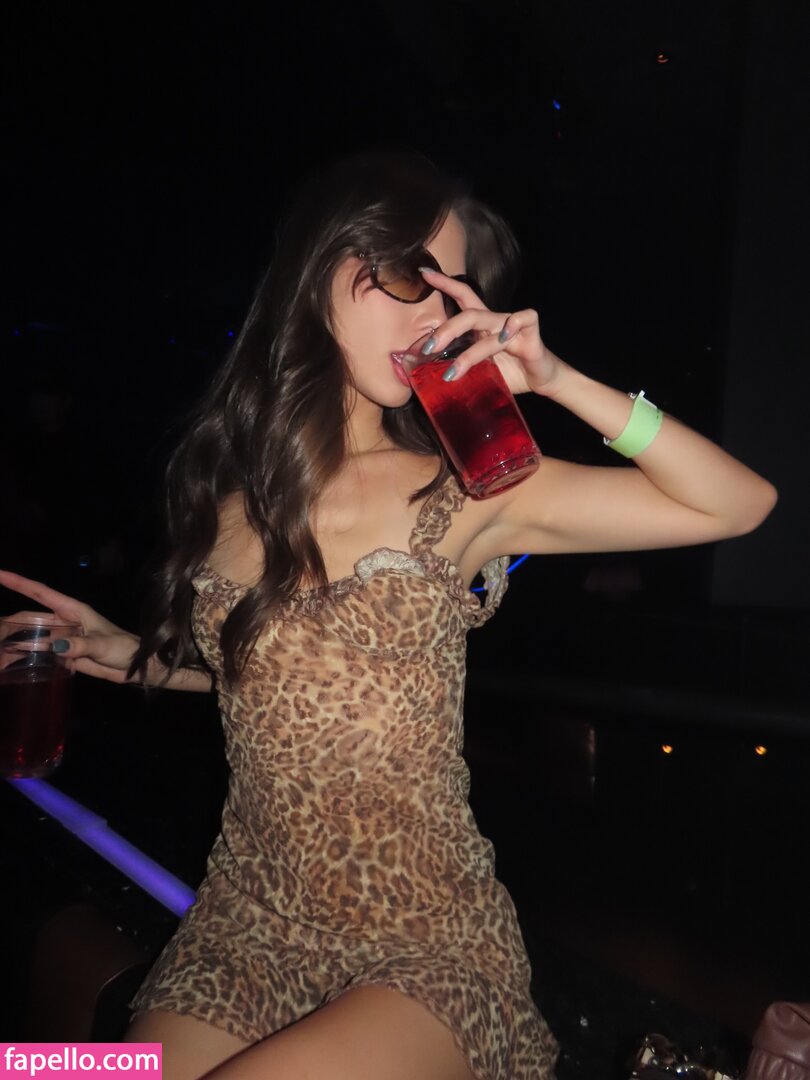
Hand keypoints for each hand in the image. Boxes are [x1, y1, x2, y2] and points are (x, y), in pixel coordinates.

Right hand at [0, 569, 140, 684]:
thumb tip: (57, 647)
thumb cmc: (122, 647)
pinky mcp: (65, 655)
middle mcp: (64, 621)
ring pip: (33, 636)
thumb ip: (81, 646)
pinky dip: (28, 656)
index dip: (18, 582)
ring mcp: (63, 639)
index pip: (41, 593)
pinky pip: (42, 653)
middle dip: (11, 621)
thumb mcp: (102, 644)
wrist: (134, 667)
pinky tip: (13, 662)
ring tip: (1, 646)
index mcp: (73, 610)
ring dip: (17, 640)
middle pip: (31, 616)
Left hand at [417, 267, 563, 395]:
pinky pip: (523, 319)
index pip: (462, 297)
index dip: (444, 282)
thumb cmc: (509, 372)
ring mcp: (514, 325)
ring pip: (489, 324)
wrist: (541, 380)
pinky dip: (513, 324)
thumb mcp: (479, 371)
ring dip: (468, 352)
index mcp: (482, 326)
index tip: (422, 273)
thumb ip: (459, 368)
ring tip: (452, 373)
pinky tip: (504, 338)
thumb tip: (428, 377)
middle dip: (446, 329)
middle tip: (427, 348)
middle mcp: (495, 321)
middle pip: (469, 314)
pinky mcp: (531, 332)